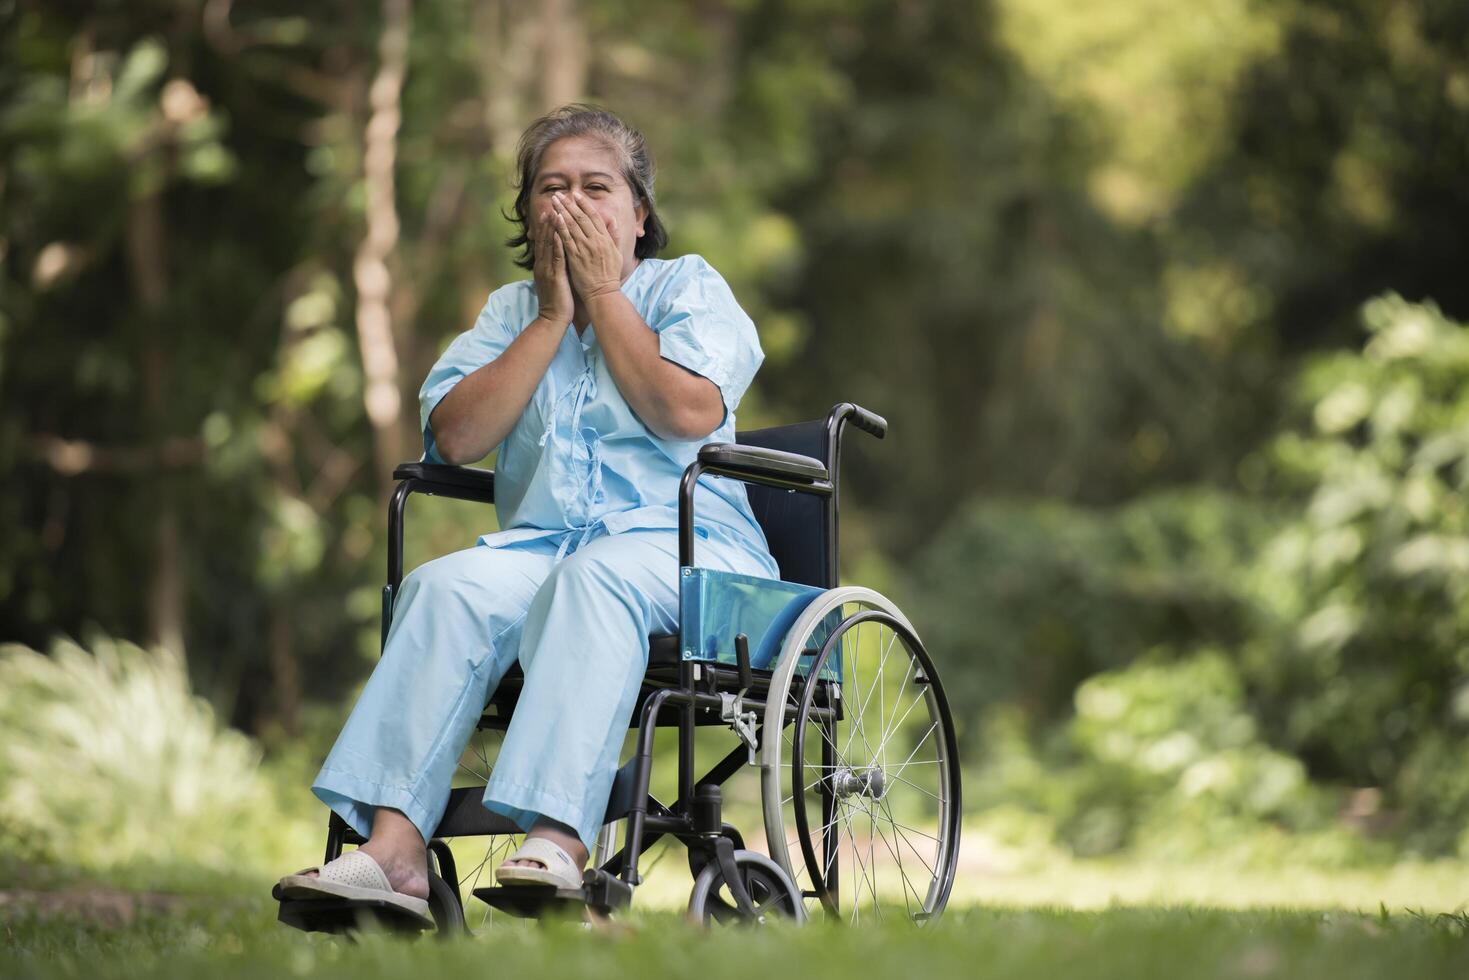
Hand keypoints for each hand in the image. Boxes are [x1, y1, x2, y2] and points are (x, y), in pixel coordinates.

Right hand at [532, 209, 573, 325]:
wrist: (553, 319)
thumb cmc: (558, 301)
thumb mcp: (556, 280)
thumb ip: (557, 266)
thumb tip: (562, 256)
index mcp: (544, 265)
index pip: (545, 242)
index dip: (547, 226)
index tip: (551, 210)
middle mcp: (543, 265)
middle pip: (544, 239)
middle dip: (548, 221)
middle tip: (551, 204)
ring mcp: (547, 270)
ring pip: (549, 245)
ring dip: (552, 228)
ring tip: (555, 212)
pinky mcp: (554, 277)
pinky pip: (556, 258)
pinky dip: (558, 244)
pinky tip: (561, 234)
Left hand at [554, 191, 622, 301]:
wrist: (603, 293)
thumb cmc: (610, 275)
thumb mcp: (617, 253)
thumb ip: (614, 236)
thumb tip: (612, 220)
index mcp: (605, 239)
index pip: (594, 216)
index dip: (584, 204)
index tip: (576, 194)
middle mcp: (596, 241)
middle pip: (581, 217)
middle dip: (569, 204)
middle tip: (559, 194)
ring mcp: (585, 248)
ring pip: (572, 225)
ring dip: (562, 211)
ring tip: (553, 201)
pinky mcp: (575, 257)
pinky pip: (566, 239)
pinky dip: (560, 227)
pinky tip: (554, 217)